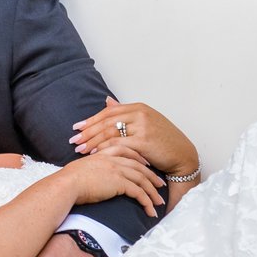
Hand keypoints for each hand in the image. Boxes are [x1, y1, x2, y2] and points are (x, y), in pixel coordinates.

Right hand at [59, 146, 163, 216]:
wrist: (66, 184)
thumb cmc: (68, 180)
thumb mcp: (81, 169)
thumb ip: (91, 169)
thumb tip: (91, 177)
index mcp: (105, 153)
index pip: (128, 152)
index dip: (140, 158)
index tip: (147, 165)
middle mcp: (113, 159)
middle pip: (140, 166)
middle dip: (152, 176)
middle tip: (161, 185)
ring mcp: (118, 170)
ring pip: (142, 180)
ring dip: (153, 192)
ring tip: (159, 203)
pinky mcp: (120, 183)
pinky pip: (139, 193)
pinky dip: (147, 202)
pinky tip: (151, 210)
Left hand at [70, 99, 197, 177]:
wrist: (182, 155)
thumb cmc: (163, 140)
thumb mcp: (145, 121)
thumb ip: (125, 112)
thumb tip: (107, 101)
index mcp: (138, 107)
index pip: (108, 112)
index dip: (91, 120)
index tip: (77, 127)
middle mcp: (140, 114)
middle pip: (106, 122)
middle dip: (88, 131)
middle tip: (73, 140)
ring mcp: (142, 127)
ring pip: (110, 133)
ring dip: (92, 142)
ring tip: (80, 149)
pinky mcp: (144, 141)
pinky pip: (118, 145)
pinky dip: (104, 149)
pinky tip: (95, 155)